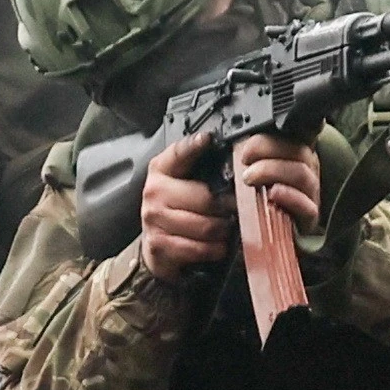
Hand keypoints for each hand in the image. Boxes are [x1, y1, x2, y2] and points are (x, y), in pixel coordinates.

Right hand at [138, 131, 233, 280]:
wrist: (155, 245)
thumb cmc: (176, 210)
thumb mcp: (182, 183)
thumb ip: (201, 167)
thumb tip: (235, 160)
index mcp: (161, 170)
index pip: (179, 152)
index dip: (195, 145)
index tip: (207, 139)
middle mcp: (154, 191)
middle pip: (205, 198)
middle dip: (226, 208)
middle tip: (235, 210)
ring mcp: (154, 219)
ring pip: (205, 226)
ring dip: (222, 231)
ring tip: (225, 229)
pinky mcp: (159, 244)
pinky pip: (198, 248)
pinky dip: (214, 249)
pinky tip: (216, 245)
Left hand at [232, 131, 320, 233]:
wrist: (268, 241)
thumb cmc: (255, 206)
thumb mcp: (249, 177)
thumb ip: (247, 160)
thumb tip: (234, 145)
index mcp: (294, 158)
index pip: (290, 138)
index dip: (268, 139)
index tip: (244, 147)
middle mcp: (307, 172)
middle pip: (298, 152)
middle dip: (268, 151)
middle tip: (244, 160)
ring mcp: (310, 195)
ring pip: (302, 174)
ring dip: (273, 171)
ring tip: (250, 178)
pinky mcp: (309, 219)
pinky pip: (307, 206)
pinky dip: (290, 197)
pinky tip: (273, 194)